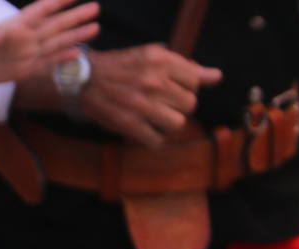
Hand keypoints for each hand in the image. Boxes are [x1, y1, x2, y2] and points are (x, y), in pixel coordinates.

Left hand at [0, 0, 100, 86]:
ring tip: (95, 27)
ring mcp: (24, 54)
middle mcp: (23, 39)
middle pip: (54, 25)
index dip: (57, 1)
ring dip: (74, 36)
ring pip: (55, 43)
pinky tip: (77, 53)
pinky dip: (62, 57)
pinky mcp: (22, 69)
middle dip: (74, 17)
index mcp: (13, 28)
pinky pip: (47, 63)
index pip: (40, 11)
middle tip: (96, 7)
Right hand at [79, 44, 222, 146]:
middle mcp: (154, 81)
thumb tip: (216, 77)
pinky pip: (155, 141)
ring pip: (176, 124)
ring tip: (157, 120)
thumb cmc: (120, 68)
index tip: (174, 90)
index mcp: (161, 61)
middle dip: (179, 107)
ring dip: (168, 125)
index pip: (195, 81)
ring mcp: (141, 104)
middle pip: (189, 104)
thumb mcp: (151, 57)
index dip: (187, 88)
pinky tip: (145, 133)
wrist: (82, 81)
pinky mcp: (129, 124)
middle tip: (164, 106)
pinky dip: (153, 140)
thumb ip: (185, 67)